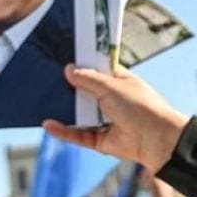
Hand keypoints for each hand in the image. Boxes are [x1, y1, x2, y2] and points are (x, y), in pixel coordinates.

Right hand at [43, 65, 188, 171]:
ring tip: (39, 98)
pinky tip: (48, 124)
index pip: (96, 70)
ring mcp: (104, 120)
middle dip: (67, 87)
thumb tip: (68, 69)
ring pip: (78, 113)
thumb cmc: (140, 106)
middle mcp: (111, 100)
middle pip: (83, 92)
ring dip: (62, 108)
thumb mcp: (112, 86)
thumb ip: (88, 79)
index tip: (60, 57)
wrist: (156, 139)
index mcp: (118, 81)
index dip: (81, 65)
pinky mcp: (99, 140)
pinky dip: (63, 130)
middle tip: (43, 77)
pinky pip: (77, 134)